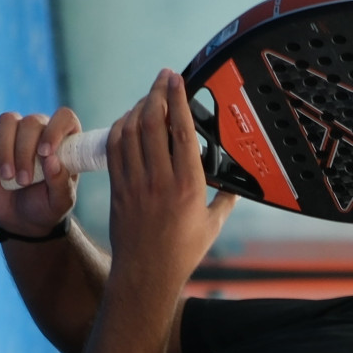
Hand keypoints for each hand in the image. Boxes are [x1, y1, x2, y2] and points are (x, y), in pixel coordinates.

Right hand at [0, 107, 81, 238]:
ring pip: (6, 122)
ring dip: (5, 151)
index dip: (55, 130)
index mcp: (63, 140)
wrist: (20, 218)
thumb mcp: (60, 201)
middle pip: (31, 122)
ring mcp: (13, 133)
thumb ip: (60, 182)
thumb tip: (52, 161)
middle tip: (25, 181)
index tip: (46, 153)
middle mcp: (39, 131)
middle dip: (25, 152)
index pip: (64, 117)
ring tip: (8, 178)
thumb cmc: (46, 205)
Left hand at [104, 69, 236, 287]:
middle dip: (156, 93)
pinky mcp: (117, 187)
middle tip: (162, 77)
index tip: (177, 79)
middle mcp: (160, 180)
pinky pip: (115, 147)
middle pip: (152, 122)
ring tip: (149, 97)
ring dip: (138, 107)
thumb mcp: (212, 226)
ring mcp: (135, 182)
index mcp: (188, 186)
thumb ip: (226, 201)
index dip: (178, 99)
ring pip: (130, 130)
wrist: (146, 274)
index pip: (182, 131)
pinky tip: (129, 121)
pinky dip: (121, 127)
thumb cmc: (181, 253)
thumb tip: (237, 186)